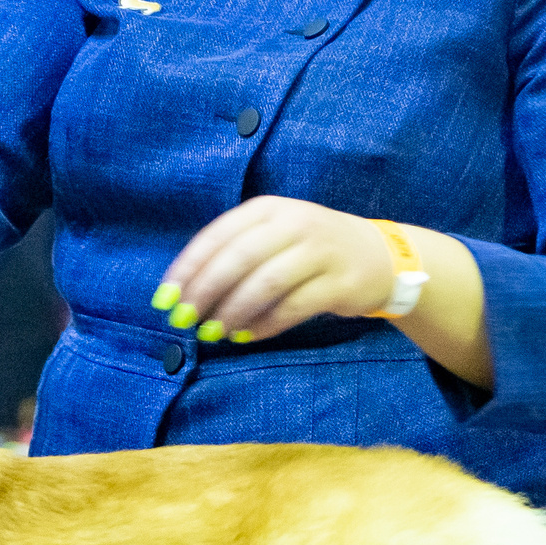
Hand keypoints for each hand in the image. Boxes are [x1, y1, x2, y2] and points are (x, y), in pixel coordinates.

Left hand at [155, 196, 397, 343]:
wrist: (380, 256)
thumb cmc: (310, 248)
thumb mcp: (274, 233)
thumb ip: (235, 253)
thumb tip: (185, 290)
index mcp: (269, 208)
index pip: (218, 235)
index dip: (188, 268)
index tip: (165, 297)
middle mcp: (294, 223)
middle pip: (239, 258)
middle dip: (205, 291)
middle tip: (184, 319)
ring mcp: (320, 252)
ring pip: (266, 283)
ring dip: (233, 311)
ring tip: (213, 331)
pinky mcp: (339, 282)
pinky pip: (293, 307)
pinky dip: (264, 324)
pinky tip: (246, 336)